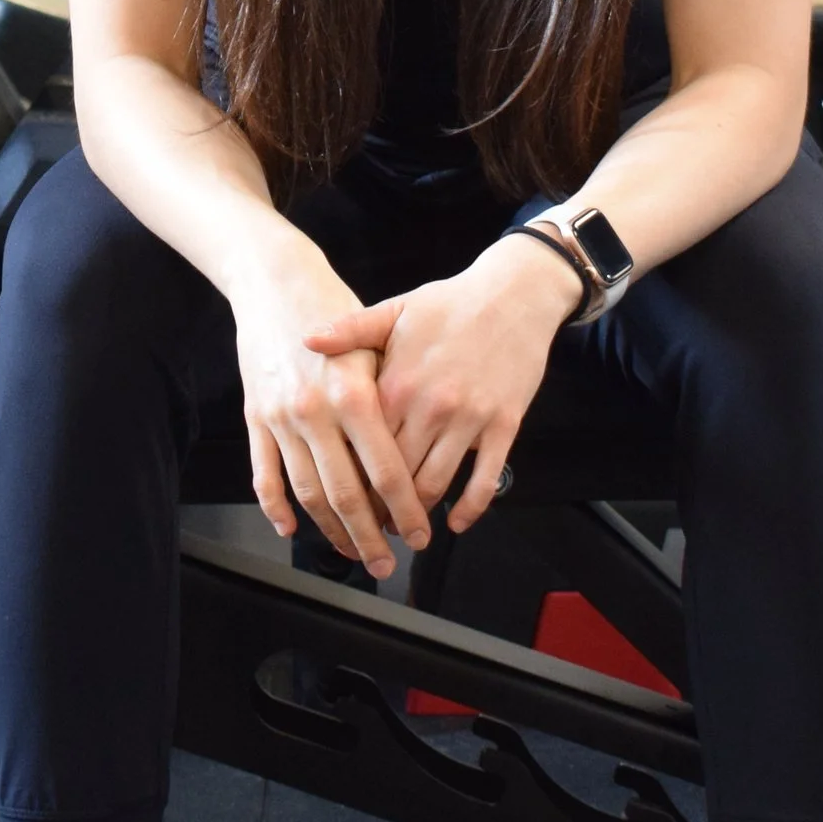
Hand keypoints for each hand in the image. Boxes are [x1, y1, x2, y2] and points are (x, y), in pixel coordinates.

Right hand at [230, 245, 430, 578]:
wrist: (274, 280)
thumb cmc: (333, 306)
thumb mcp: (375, 342)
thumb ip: (392, 396)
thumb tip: (419, 451)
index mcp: (354, 394)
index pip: (386, 471)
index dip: (404, 510)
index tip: (420, 535)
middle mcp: (316, 412)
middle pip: (346, 493)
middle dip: (371, 535)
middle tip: (388, 563)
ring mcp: (281, 418)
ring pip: (307, 492)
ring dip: (330, 530)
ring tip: (350, 551)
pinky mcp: (256, 417)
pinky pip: (265, 473)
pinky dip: (275, 506)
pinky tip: (290, 528)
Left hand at [304, 234, 577, 533]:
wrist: (516, 293)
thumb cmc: (452, 303)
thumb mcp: (396, 309)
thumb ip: (351, 330)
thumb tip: (307, 339)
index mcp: (397, 382)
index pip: (361, 446)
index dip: (349, 478)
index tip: (340, 497)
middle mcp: (430, 406)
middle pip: (395, 475)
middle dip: (379, 507)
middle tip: (369, 526)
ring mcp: (469, 419)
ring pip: (435, 483)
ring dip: (417, 514)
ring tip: (405, 528)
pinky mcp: (503, 425)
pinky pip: (485, 479)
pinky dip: (469, 508)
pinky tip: (457, 522)